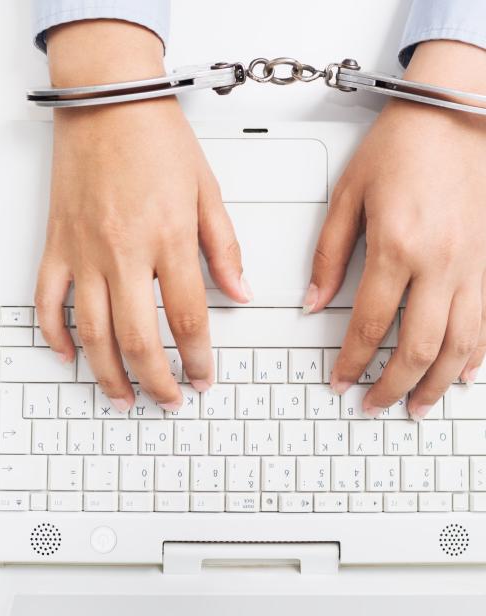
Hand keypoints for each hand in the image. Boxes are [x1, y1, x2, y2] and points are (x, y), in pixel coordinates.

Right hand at [35, 21, 250, 411]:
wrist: (107, 100)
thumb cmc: (157, 138)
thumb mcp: (206, 191)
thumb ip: (224, 248)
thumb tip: (242, 293)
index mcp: (167, 238)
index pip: (187, 320)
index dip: (197, 359)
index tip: (203, 378)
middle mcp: (123, 252)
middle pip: (139, 340)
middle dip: (157, 382)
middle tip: (168, 401)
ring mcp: (84, 252)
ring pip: (92, 333)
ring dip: (108, 375)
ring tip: (124, 397)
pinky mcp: (56, 245)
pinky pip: (48, 302)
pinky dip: (55, 335)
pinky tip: (70, 356)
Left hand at [304, 41, 485, 419]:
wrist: (453, 112)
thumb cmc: (401, 146)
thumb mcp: (348, 196)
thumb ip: (329, 256)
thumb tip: (313, 301)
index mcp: (397, 246)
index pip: (368, 324)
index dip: (352, 360)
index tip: (340, 380)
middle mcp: (440, 262)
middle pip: (417, 347)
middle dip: (393, 385)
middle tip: (374, 404)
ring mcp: (472, 264)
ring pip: (459, 344)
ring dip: (436, 383)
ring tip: (417, 406)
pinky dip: (476, 355)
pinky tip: (464, 373)